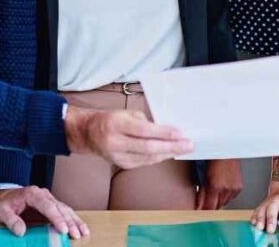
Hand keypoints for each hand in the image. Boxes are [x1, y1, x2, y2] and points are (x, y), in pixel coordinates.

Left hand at [0, 186, 87, 238]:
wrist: (6, 194)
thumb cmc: (5, 203)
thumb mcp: (2, 211)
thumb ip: (11, 221)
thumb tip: (21, 231)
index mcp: (33, 194)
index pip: (48, 206)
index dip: (57, 218)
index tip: (63, 229)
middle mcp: (44, 195)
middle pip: (60, 208)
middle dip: (69, 222)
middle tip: (75, 234)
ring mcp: (50, 199)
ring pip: (66, 209)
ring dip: (75, 221)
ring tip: (83, 231)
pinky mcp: (52, 205)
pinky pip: (65, 211)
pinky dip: (74, 219)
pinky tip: (81, 227)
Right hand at [65, 106, 192, 168]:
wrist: (89, 133)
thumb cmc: (111, 120)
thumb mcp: (126, 114)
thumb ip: (145, 122)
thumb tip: (167, 131)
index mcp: (116, 124)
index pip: (144, 130)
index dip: (164, 133)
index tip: (180, 133)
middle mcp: (115, 142)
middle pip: (148, 147)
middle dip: (172, 147)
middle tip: (189, 145)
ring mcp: (118, 156)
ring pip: (148, 157)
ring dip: (168, 153)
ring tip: (184, 149)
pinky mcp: (121, 165)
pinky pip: (144, 162)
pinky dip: (158, 157)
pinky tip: (169, 153)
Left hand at [196, 159, 242, 209]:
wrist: (227, 150)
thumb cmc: (214, 159)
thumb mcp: (204, 177)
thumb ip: (202, 193)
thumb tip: (199, 205)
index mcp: (216, 186)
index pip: (210, 207)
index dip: (204, 210)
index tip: (201, 209)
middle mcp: (226, 189)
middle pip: (218, 207)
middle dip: (211, 205)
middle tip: (207, 199)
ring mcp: (234, 189)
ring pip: (224, 203)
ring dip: (219, 200)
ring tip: (215, 190)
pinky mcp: (239, 187)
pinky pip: (231, 197)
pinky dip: (226, 195)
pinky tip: (223, 187)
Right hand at [251, 189, 278, 233]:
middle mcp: (278, 200)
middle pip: (273, 207)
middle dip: (271, 218)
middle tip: (270, 229)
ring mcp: (268, 203)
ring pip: (262, 209)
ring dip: (260, 218)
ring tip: (259, 227)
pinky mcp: (261, 206)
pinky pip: (256, 211)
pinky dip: (254, 217)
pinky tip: (253, 224)